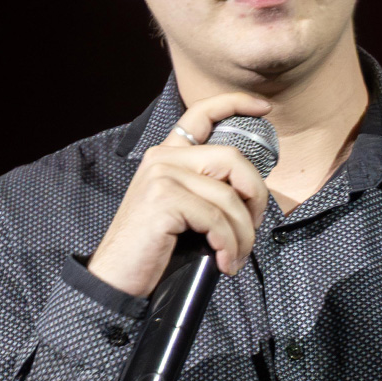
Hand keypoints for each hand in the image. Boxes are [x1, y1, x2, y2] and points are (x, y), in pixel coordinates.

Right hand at [87, 94, 273, 297]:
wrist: (117, 277)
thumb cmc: (154, 248)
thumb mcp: (182, 209)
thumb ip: (206, 189)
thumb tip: (251, 195)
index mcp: (168, 155)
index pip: (201, 114)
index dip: (235, 103)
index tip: (264, 108)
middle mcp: (163, 158)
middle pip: (233, 159)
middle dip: (256, 196)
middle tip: (254, 229)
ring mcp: (162, 176)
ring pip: (229, 197)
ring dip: (243, 234)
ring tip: (236, 257)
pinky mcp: (164, 199)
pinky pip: (217, 220)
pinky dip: (229, 245)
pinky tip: (225, 263)